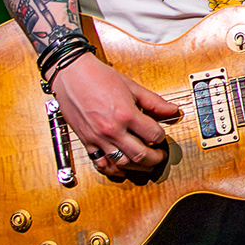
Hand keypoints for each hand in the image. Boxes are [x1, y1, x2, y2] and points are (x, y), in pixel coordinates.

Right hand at [50, 56, 180, 180]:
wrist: (71, 75)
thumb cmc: (99, 77)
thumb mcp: (132, 87)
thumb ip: (154, 102)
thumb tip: (173, 110)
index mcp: (126, 115)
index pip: (153, 135)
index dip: (162, 136)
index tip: (161, 135)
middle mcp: (112, 130)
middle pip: (140, 155)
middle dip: (155, 158)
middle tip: (160, 156)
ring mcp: (98, 138)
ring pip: (122, 163)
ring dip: (137, 167)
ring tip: (145, 164)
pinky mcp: (86, 141)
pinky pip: (100, 163)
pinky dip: (112, 169)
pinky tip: (121, 169)